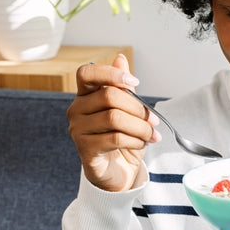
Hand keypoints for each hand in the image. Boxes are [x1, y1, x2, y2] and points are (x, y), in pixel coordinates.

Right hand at [67, 53, 160, 191]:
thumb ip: (122, 86)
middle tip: (153, 120)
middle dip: (138, 108)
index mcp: (85, 95)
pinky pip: (114, 138)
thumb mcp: (127, 110)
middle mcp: (76, 110)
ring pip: (114, 118)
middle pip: (109, 96)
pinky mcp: (85, 149)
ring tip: (151, 135)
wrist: (117, 171)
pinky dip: (135, 140)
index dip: (111, 74)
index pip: (87, 73)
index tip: (134, 84)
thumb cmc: (121, 138)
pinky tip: (142, 144)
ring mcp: (77, 130)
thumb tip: (120, 58)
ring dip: (140, 127)